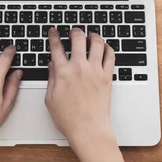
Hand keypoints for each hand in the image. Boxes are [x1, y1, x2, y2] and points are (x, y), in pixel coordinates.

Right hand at [44, 27, 115, 145]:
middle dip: (75, 31)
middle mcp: (79, 68)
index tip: (54, 31)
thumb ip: (51, 78)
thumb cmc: (69, 118)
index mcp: (62, 72)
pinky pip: (110, 56)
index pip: (56, 47)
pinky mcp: (107, 76)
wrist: (89, 129)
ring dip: (93, 36)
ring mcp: (95, 70)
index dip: (54, 36)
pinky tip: (105, 47)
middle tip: (73, 31)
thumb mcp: (50, 99)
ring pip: (97, 43)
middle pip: (78, 38)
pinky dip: (108, 48)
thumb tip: (52, 65)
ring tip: (91, 36)